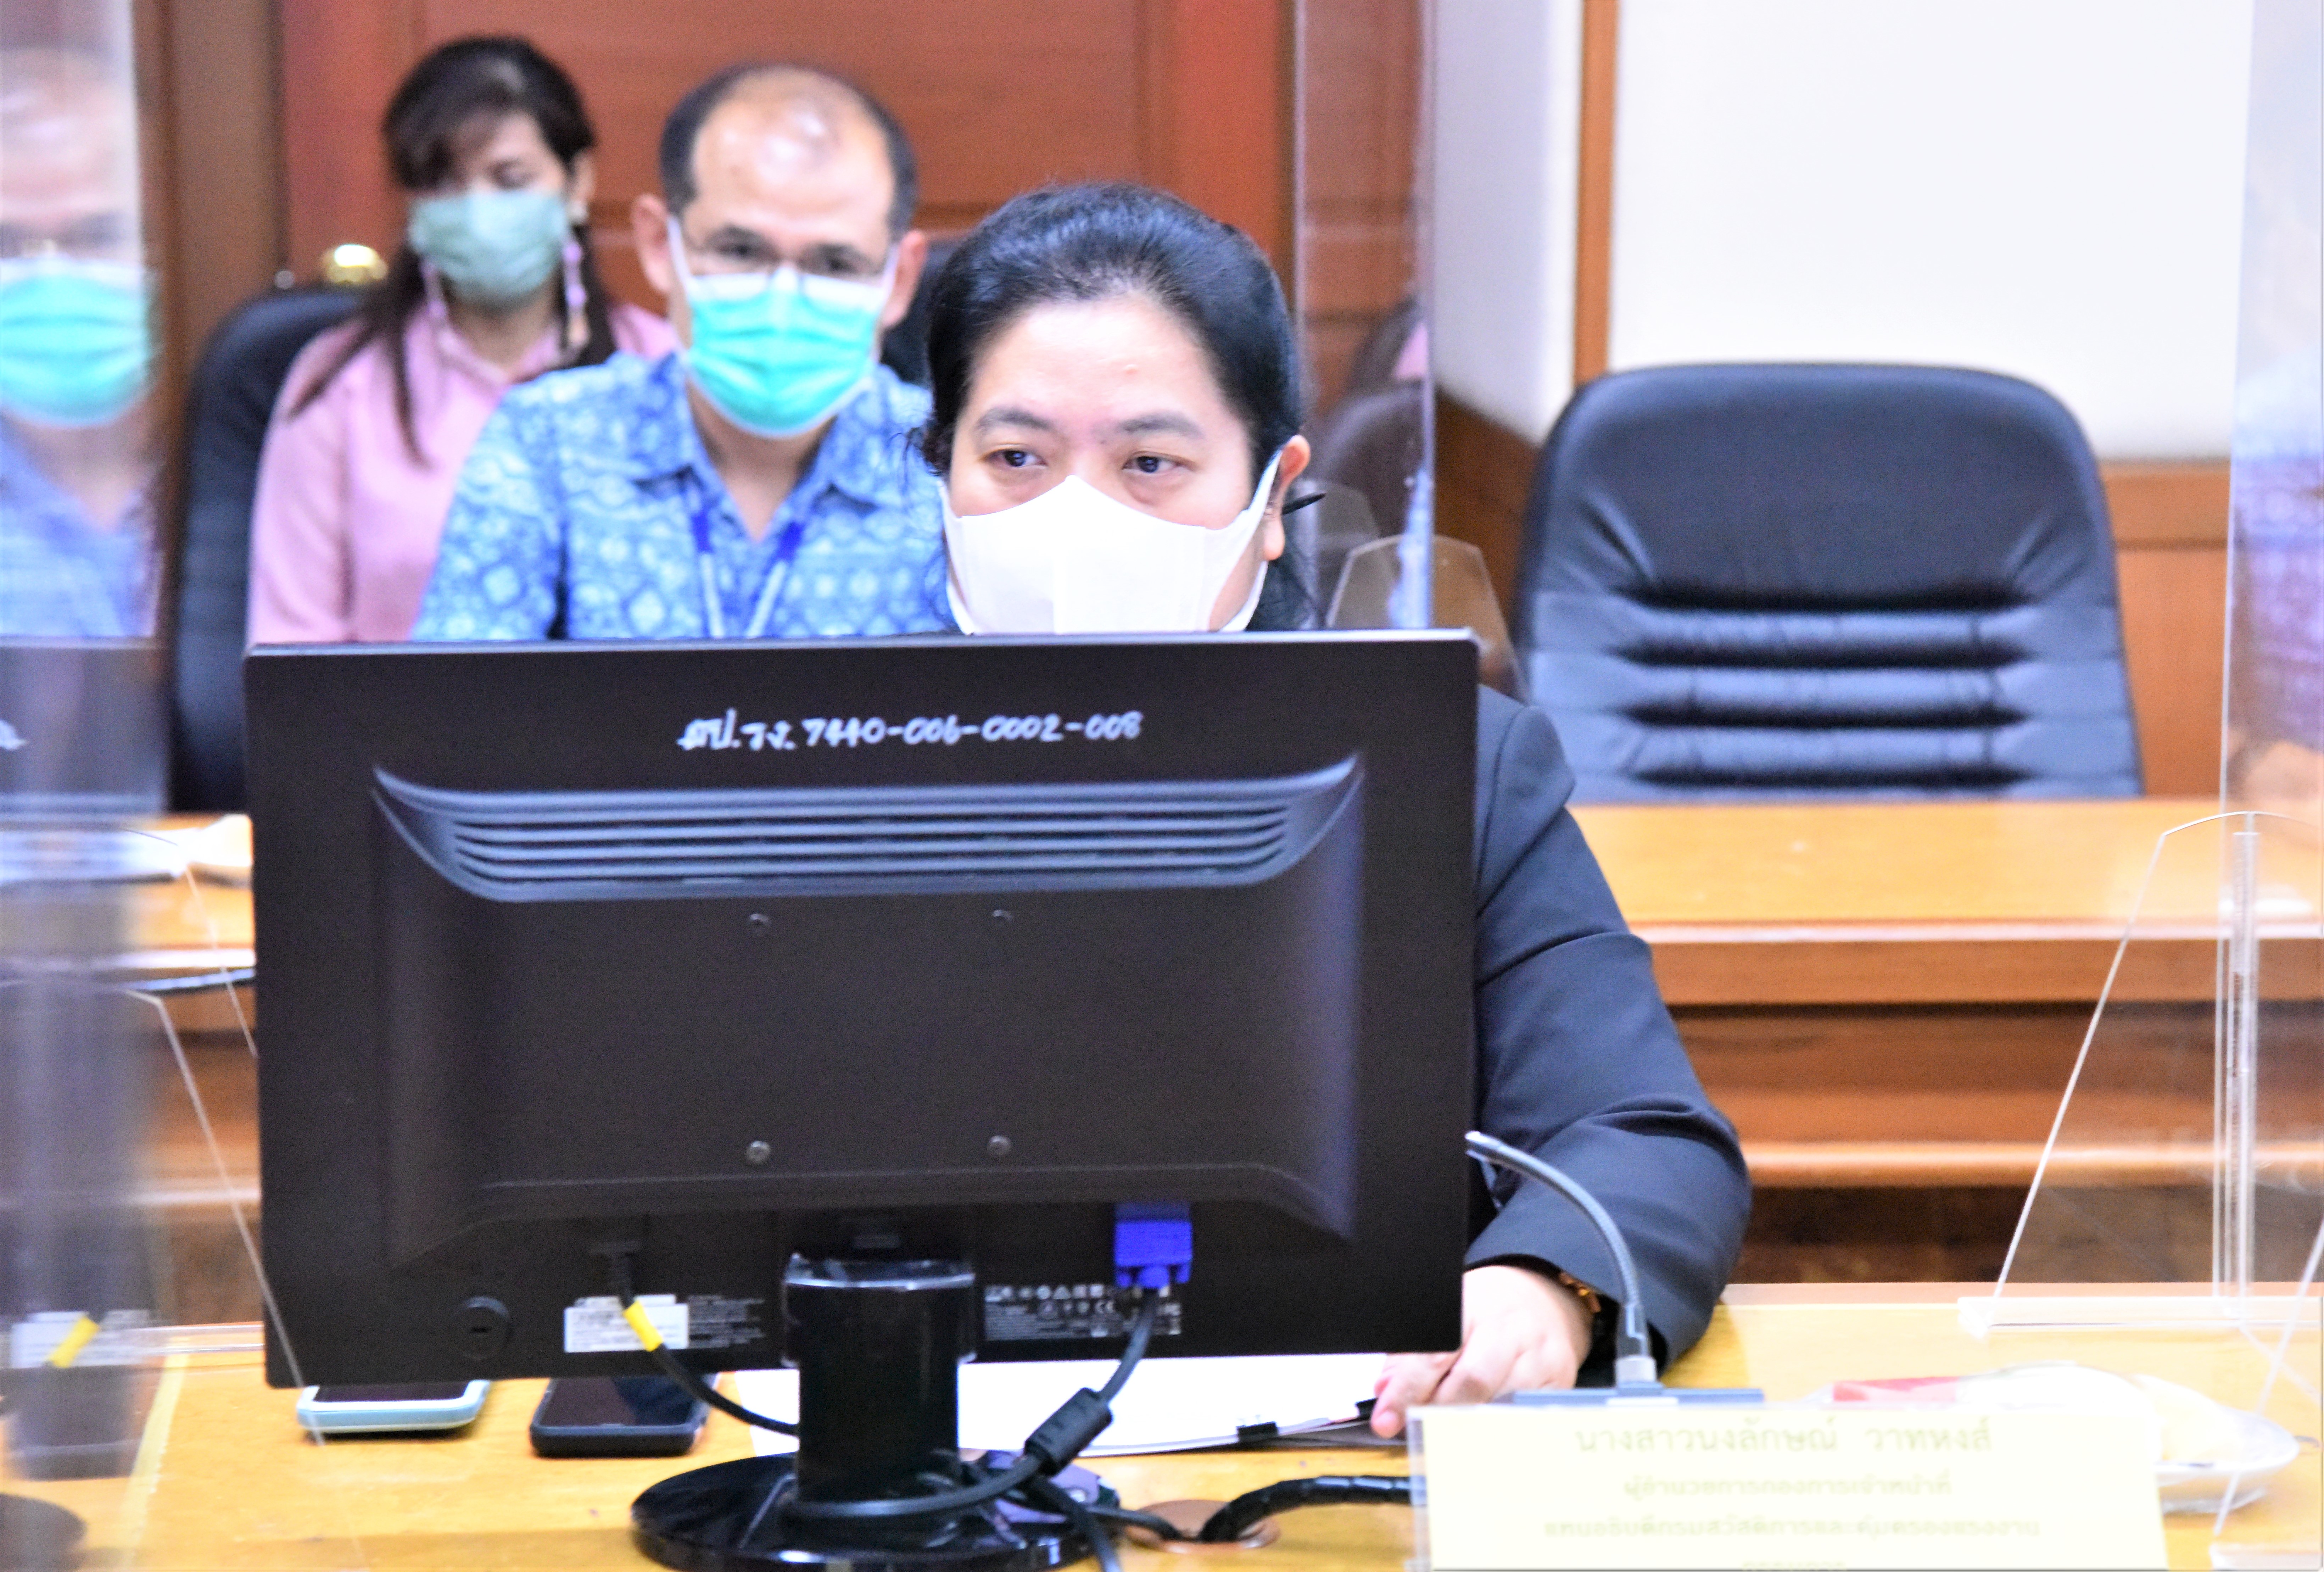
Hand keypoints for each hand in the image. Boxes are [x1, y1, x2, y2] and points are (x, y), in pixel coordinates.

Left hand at [1369, 1264, 1595, 1437]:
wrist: (1545, 1298)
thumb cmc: (1488, 1311)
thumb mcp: (1446, 1316)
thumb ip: (1412, 1355)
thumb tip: (1386, 1392)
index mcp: (1470, 1307)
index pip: (1434, 1353)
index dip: (1408, 1391)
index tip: (1387, 1420)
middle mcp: (1508, 1329)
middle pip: (1471, 1381)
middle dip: (1438, 1413)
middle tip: (1418, 1432)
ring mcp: (1539, 1355)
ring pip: (1501, 1404)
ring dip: (1469, 1428)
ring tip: (1447, 1439)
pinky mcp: (1560, 1380)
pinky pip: (1526, 1417)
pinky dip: (1501, 1431)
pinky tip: (1484, 1437)